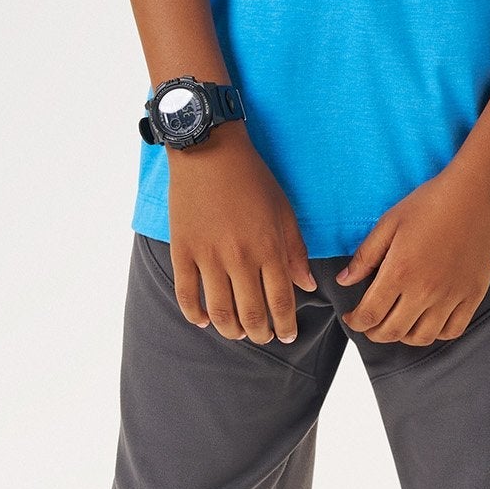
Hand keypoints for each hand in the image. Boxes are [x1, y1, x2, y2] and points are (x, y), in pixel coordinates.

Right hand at [165, 125, 316, 342]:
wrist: (210, 151)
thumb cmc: (253, 180)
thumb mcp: (284, 212)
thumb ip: (295, 252)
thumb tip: (306, 286)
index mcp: (269, 249)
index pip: (280, 302)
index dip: (285, 325)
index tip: (286, 335)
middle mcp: (240, 258)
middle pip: (251, 313)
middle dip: (259, 333)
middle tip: (262, 337)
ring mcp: (208, 256)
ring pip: (219, 311)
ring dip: (230, 329)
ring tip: (236, 332)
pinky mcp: (183, 250)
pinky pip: (186, 293)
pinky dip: (194, 313)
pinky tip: (203, 320)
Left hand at [337, 158, 489, 345]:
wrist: (479, 193)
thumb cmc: (432, 202)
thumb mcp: (390, 223)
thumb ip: (366, 256)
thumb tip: (344, 281)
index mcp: (399, 272)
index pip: (370, 315)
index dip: (356, 322)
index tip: (353, 317)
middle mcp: (425, 291)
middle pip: (392, 332)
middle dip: (374, 332)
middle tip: (370, 323)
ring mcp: (451, 296)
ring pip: (422, 337)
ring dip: (404, 335)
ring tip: (398, 322)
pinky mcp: (473, 295)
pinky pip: (453, 330)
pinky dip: (437, 332)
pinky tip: (428, 319)